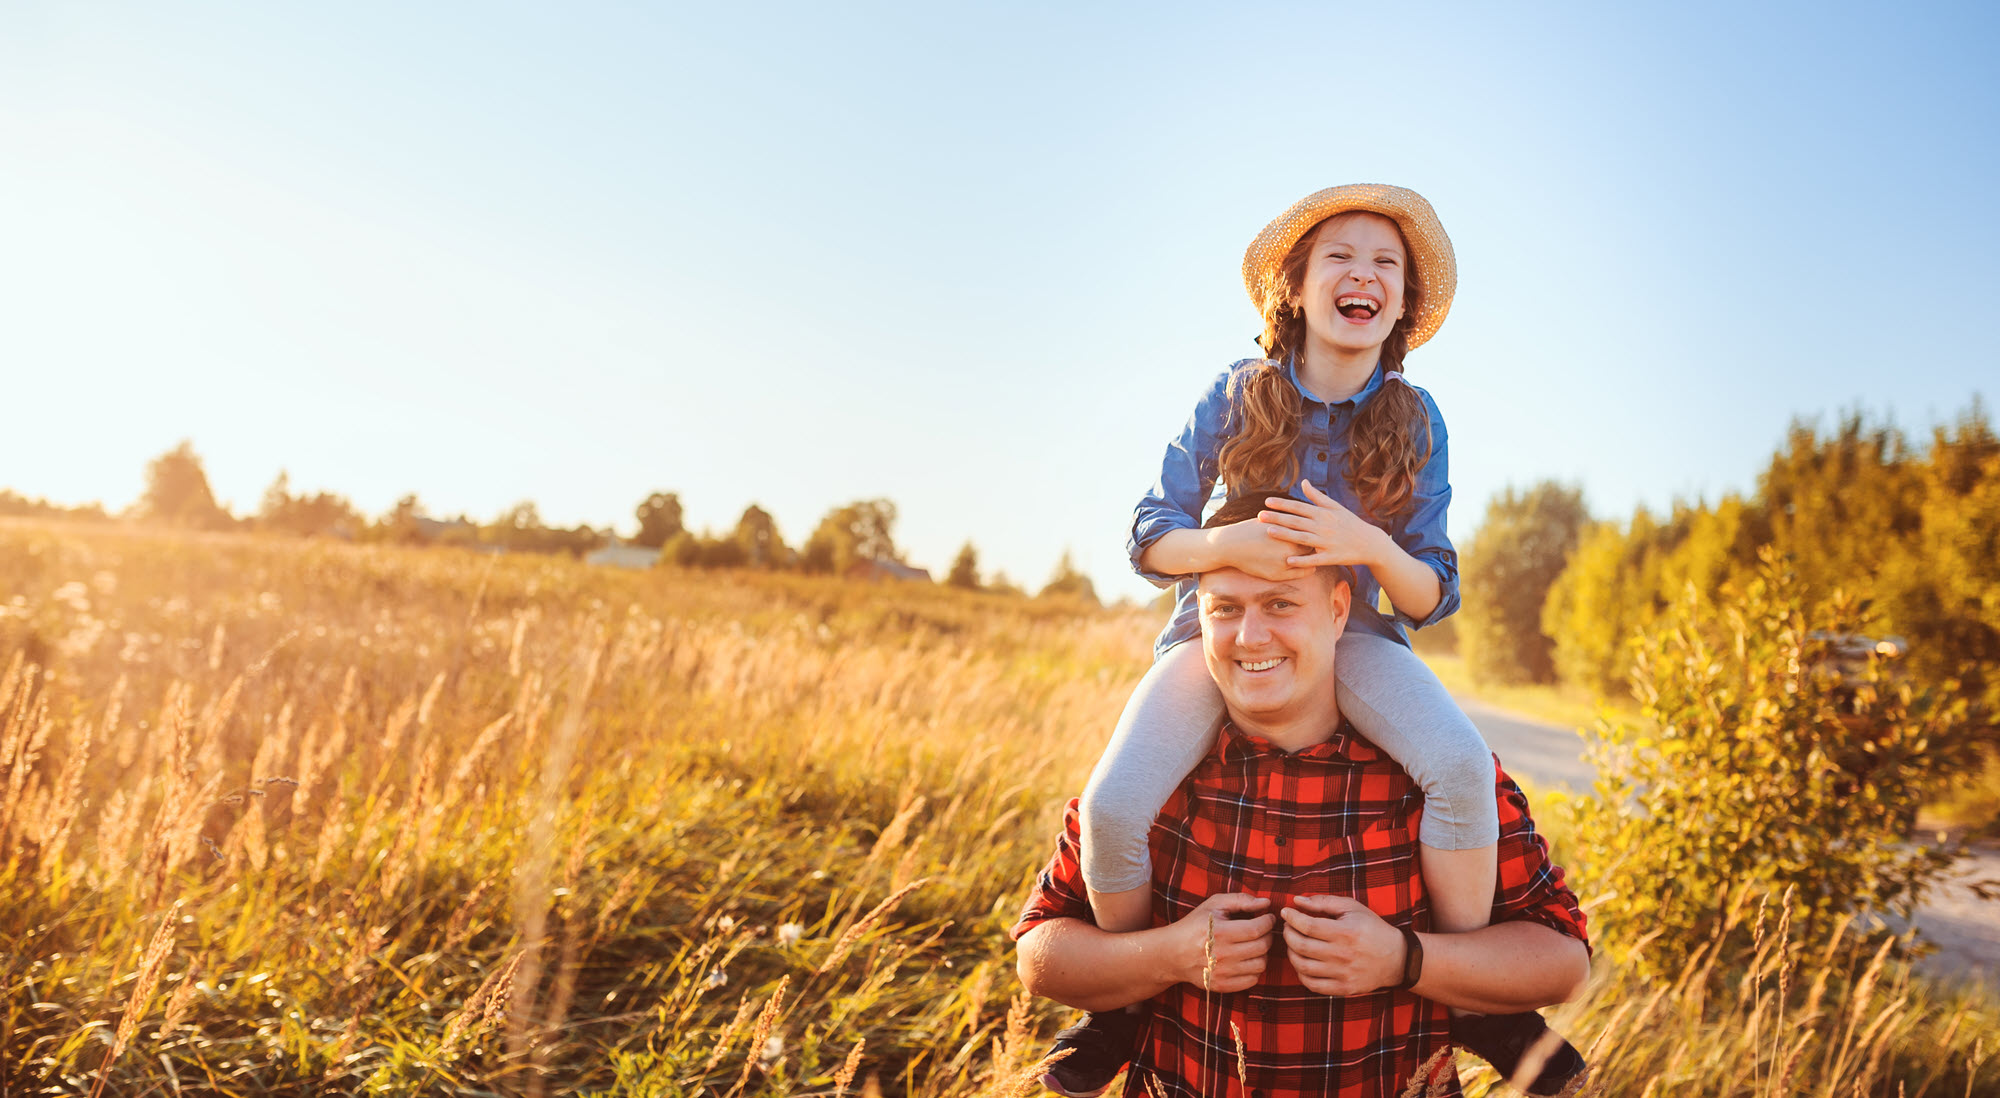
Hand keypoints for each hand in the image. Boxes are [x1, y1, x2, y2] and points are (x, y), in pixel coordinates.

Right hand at [1170, 894, 1275, 992]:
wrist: (1173, 953)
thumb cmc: (1195, 925)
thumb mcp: (1213, 904)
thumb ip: (1240, 900)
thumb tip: (1266, 903)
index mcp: (1220, 931)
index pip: (1257, 929)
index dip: (1268, 922)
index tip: (1267, 918)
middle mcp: (1222, 954)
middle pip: (1262, 947)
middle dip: (1268, 936)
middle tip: (1262, 930)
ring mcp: (1222, 972)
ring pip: (1261, 965)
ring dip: (1263, 953)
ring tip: (1254, 945)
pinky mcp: (1222, 985)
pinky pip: (1253, 980)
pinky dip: (1255, 969)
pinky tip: (1247, 959)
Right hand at [1208, 520, 1312, 582]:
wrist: (1231, 545)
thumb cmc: (1252, 529)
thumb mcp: (1271, 519)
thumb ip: (1288, 519)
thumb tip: (1304, 515)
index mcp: (1287, 531)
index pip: (1311, 532)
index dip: (1316, 532)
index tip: (1319, 531)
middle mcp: (1287, 548)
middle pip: (1312, 547)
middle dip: (1317, 545)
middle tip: (1323, 544)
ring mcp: (1283, 563)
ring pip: (1308, 562)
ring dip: (1313, 559)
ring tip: (1318, 556)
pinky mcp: (1277, 575)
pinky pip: (1299, 574)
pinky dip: (1306, 569)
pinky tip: (1309, 566)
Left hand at [1258, 482, 1387, 568]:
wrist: (1370, 543)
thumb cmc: (1350, 523)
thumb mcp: (1335, 507)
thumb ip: (1317, 496)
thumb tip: (1303, 482)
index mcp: (1324, 513)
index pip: (1299, 507)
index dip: (1283, 504)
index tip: (1267, 501)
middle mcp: (1324, 526)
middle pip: (1297, 521)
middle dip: (1278, 518)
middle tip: (1259, 516)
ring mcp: (1327, 542)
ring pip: (1302, 538)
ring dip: (1285, 535)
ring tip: (1269, 532)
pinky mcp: (1331, 557)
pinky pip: (1314, 559)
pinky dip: (1302, 560)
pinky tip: (1288, 560)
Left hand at [1280, 895, 1405, 996]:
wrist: (1397, 958)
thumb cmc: (1372, 928)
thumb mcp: (1352, 908)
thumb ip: (1323, 902)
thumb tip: (1297, 900)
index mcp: (1345, 932)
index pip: (1307, 926)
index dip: (1291, 918)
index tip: (1286, 912)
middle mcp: (1343, 955)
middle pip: (1301, 946)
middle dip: (1287, 934)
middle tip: (1288, 927)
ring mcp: (1343, 974)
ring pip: (1303, 966)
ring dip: (1291, 953)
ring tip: (1293, 943)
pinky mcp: (1343, 988)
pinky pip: (1312, 984)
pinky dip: (1301, 974)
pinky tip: (1301, 962)